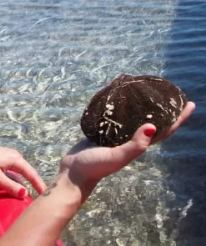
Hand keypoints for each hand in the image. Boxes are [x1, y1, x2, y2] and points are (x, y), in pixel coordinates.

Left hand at [0, 138, 46, 198]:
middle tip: (41, 197)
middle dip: (34, 184)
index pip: (32, 174)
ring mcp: (8, 156)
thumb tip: (25, 194)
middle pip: (27, 172)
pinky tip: (15, 186)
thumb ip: (10, 186)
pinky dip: (16, 179)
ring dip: (24, 182)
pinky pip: (13, 170)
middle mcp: (15, 156)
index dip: (39, 185)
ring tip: (30, 194)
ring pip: (20, 172)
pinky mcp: (1, 159)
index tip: (47, 194)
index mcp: (16, 159)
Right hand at [59, 102, 194, 189]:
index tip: (190, 104)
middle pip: (153, 121)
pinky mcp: (103, 131)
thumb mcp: (117, 157)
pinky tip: (120, 97)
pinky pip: (116, 116)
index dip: (178, 118)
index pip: (164, 130)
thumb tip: (152, 127)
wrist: (74, 172)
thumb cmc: (95, 166)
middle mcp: (130, 139)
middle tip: (172, 93)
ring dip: (144, 106)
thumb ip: (134, 145)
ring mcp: (116, 135)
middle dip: (165, 109)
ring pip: (134, 117)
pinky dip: (122, 106)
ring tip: (148, 92)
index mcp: (138, 145)